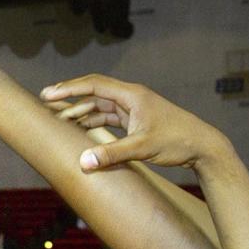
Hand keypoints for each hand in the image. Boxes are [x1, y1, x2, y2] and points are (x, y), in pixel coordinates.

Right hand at [39, 74, 222, 172]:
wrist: (203, 146)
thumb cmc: (177, 141)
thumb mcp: (142, 148)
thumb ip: (111, 154)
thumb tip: (82, 162)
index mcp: (132, 95)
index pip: (94, 85)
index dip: (69, 89)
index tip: (49, 94)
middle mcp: (131, 98)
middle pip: (94, 93)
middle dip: (70, 99)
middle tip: (46, 103)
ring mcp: (134, 110)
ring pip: (100, 107)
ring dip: (81, 112)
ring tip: (58, 119)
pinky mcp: (136, 122)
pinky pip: (110, 118)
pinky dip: (94, 122)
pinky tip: (80, 129)